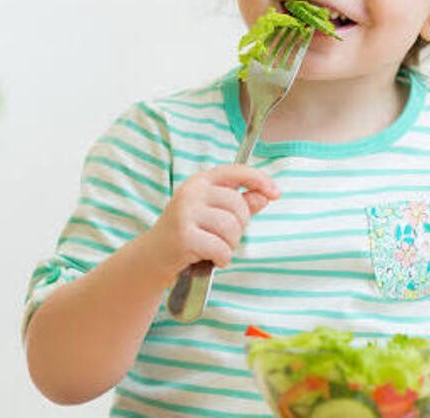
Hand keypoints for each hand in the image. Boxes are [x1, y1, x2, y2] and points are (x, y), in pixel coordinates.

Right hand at [145, 164, 279, 280]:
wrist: (153, 257)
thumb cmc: (189, 234)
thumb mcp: (215, 214)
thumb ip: (241, 203)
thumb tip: (265, 195)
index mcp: (201, 182)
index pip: (236, 172)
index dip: (260, 180)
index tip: (276, 193)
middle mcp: (192, 192)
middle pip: (238, 206)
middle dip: (240, 227)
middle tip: (224, 237)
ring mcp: (185, 213)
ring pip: (231, 228)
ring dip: (230, 245)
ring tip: (216, 248)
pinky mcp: (184, 236)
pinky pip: (221, 248)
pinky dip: (222, 258)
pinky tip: (210, 258)